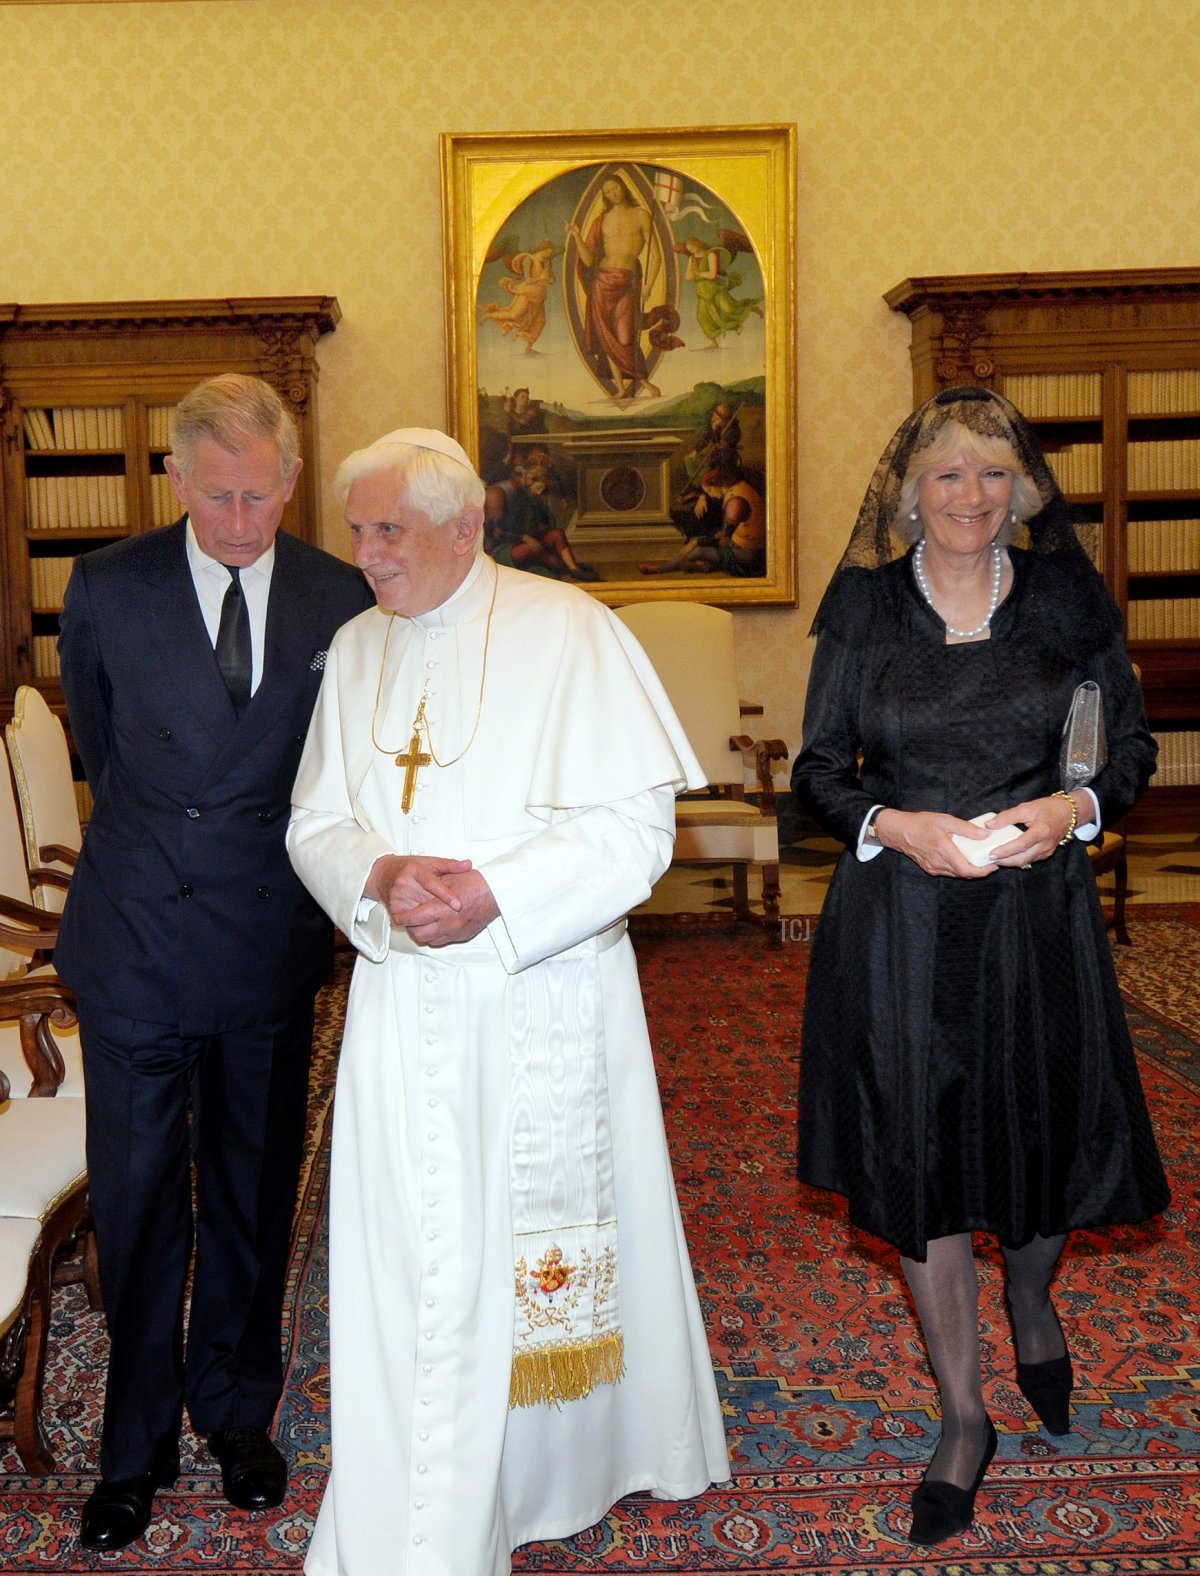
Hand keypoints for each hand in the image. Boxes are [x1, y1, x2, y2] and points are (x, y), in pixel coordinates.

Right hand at [365, 854, 472, 925]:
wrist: (384, 874)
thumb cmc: (409, 868)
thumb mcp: (429, 862)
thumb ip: (450, 865)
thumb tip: (468, 865)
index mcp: (415, 870)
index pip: (432, 883)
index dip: (445, 895)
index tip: (458, 905)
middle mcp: (404, 884)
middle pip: (427, 902)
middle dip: (442, 909)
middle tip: (458, 916)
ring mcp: (397, 898)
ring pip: (420, 915)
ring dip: (433, 919)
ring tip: (445, 920)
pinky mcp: (393, 910)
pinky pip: (410, 922)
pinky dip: (422, 924)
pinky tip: (430, 924)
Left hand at [402, 869, 499, 947]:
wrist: (497, 893)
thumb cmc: (476, 883)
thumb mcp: (449, 879)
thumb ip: (431, 888)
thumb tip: (416, 892)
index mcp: (442, 909)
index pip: (414, 918)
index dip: (402, 918)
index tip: (397, 915)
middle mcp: (448, 924)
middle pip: (418, 934)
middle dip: (410, 928)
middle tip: (407, 920)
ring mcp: (456, 932)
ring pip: (430, 940)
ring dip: (422, 933)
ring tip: (420, 923)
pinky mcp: (462, 935)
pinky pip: (442, 941)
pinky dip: (435, 935)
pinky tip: (436, 925)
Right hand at [874, 808, 996, 878]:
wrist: (899, 832)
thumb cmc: (920, 824)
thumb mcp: (945, 820)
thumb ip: (966, 828)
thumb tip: (984, 835)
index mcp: (943, 850)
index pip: (966, 869)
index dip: (982, 871)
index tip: (993, 865)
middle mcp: (938, 862)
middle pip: (964, 874)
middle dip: (980, 870)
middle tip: (990, 861)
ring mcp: (933, 867)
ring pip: (957, 874)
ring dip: (969, 869)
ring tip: (979, 859)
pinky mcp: (930, 869)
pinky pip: (948, 872)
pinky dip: (959, 868)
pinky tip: (963, 858)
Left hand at [987, 794, 1078, 866]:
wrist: (1068, 813)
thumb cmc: (1047, 808)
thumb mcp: (1026, 807)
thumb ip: (1007, 816)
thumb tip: (990, 824)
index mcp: (1041, 831)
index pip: (1021, 845)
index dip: (1005, 851)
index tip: (992, 854)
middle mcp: (1045, 844)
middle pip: (1023, 858)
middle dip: (1005, 861)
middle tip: (989, 859)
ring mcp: (1047, 851)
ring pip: (1026, 861)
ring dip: (1010, 862)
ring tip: (996, 858)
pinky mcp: (1047, 854)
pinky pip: (1031, 860)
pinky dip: (1018, 859)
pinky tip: (1008, 856)